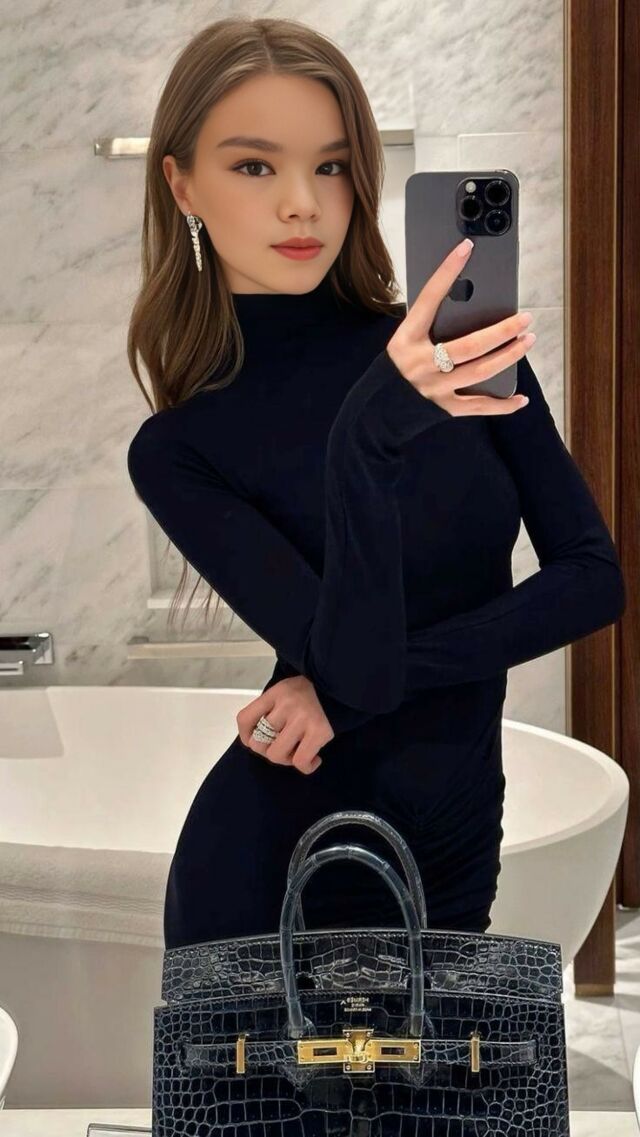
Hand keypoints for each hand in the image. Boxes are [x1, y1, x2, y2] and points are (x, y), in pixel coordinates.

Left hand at [236, 675, 334, 774]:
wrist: (341, 689)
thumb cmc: (309, 694)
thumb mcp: (285, 693)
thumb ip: (271, 710)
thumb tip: (254, 740)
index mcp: (275, 693)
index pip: (245, 718)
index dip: (245, 736)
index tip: (254, 740)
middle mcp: (286, 704)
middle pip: (259, 742)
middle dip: (267, 750)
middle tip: (282, 746)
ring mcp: (302, 718)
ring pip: (276, 755)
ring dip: (286, 759)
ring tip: (298, 752)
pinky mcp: (319, 732)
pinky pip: (300, 762)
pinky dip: (306, 766)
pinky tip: (314, 758)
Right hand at [386, 237, 534, 416]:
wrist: (374, 413)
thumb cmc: (395, 371)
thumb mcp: (404, 343)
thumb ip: (429, 329)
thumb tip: (470, 307)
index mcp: (407, 339)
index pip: (429, 299)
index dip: (447, 272)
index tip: (466, 248)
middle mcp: (420, 362)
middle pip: (469, 345)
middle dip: (502, 331)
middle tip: (525, 318)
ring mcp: (433, 387)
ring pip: (480, 371)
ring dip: (509, 356)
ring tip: (527, 341)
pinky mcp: (443, 408)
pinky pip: (478, 406)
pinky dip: (502, 404)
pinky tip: (520, 398)